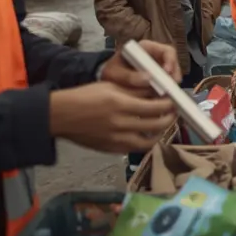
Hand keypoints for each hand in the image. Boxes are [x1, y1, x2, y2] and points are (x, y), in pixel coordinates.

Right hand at [49, 82, 177, 152]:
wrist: (61, 115)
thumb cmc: (85, 96)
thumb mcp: (110, 86)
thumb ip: (135, 90)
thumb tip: (157, 90)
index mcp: (120, 104)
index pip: (155, 107)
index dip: (169, 105)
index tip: (174, 100)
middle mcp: (120, 124)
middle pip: (156, 125)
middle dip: (170, 118)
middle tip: (173, 112)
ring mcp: (116, 139)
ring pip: (149, 141)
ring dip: (160, 132)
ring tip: (163, 124)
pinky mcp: (112, 149)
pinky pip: (136, 148)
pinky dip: (146, 142)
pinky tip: (148, 134)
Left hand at [101, 40, 179, 95]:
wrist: (106, 81)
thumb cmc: (111, 72)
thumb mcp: (114, 73)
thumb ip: (128, 76)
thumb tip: (148, 79)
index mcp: (147, 48)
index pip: (166, 51)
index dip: (170, 61)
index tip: (167, 72)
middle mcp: (156, 58)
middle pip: (174, 64)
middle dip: (174, 76)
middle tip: (170, 88)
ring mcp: (159, 70)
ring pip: (172, 77)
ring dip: (170, 87)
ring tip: (165, 97)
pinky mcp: (158, 82)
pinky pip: (167, 87)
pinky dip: (166, 94)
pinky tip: (160, 100)